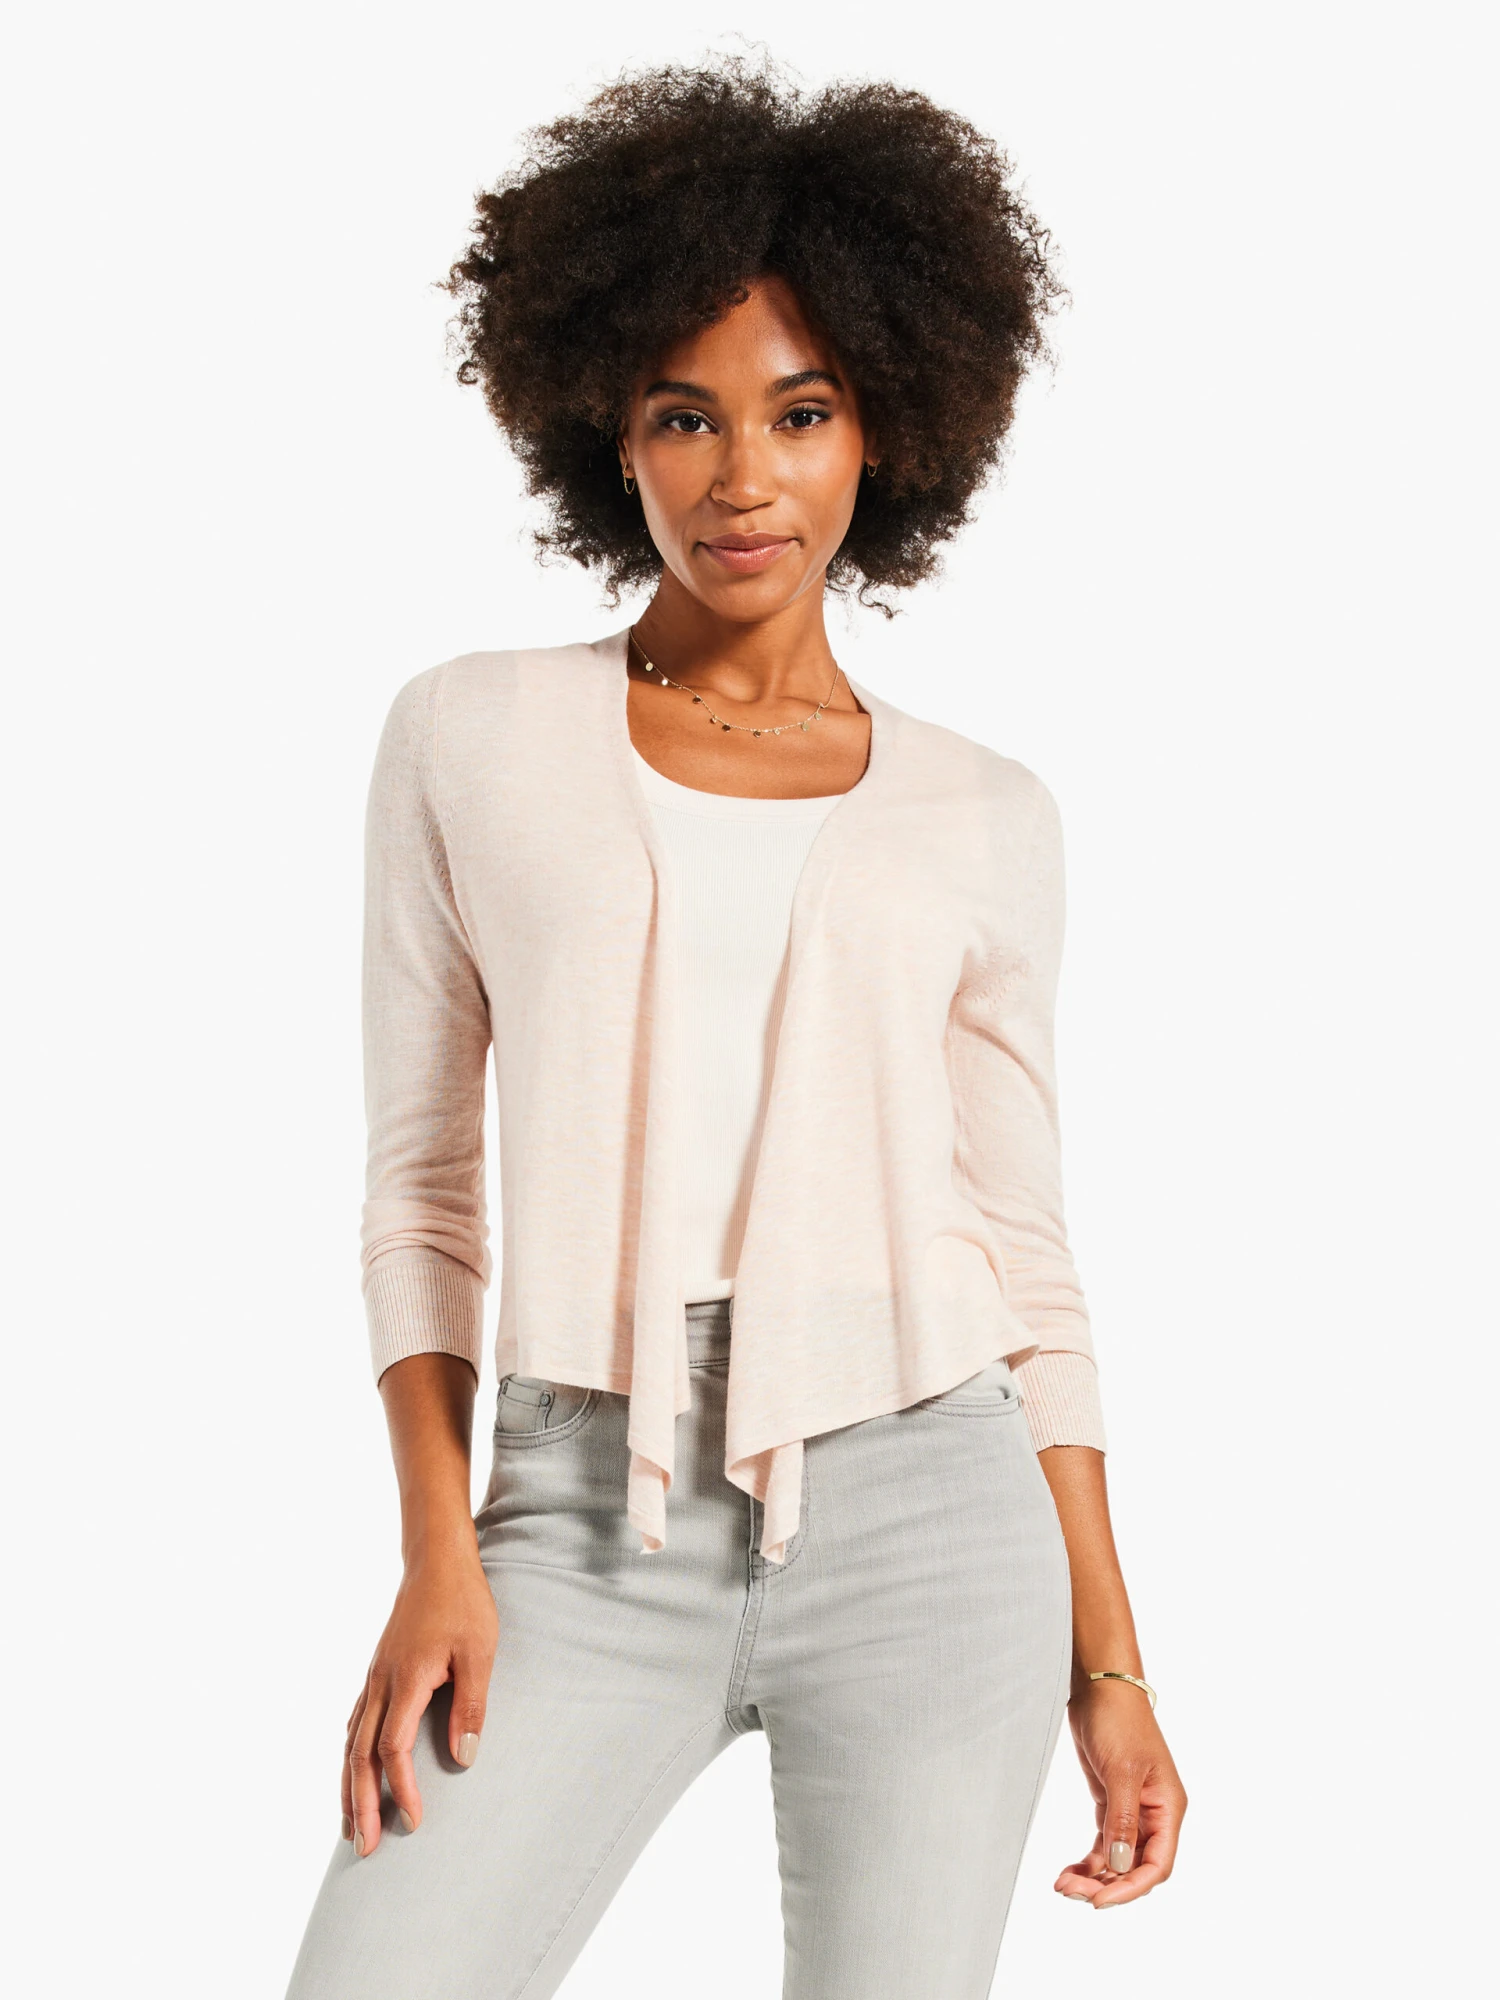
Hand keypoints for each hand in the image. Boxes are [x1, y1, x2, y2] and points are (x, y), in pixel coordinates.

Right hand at [341, 1538, 498, 1857]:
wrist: (437, 1561)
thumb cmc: (463, 1603)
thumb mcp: (479, 1652)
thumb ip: (471, 1705)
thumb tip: (463, 1759)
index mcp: (406, 1681)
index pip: (393, 1749)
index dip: (401, 1789)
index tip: (413, 1822)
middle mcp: (381, 1684)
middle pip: (359, 1756)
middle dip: (359, 1805)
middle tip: (362, 1850)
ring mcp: (374, 1678)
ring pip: (350, 1742)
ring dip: (348, 1787)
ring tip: (348, 1827)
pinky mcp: (377, 1672)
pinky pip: (354, 1723)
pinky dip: (349, 1756)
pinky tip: (352, 1771)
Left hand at [1054, 1676, 1186, 1907]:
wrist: (1100, 1687)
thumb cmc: (1120, 1720)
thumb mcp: (1121, 1771)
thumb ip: (1122, 1820)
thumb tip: (1121, 1865)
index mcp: (1167, 1808)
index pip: (1157, 1864)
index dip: (1131, 1887)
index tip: (1100, 1900)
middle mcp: (1153, 1814)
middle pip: (1136, 1867)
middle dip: (1107, 1885)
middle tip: (1072, 1891)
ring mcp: (1131, 1810)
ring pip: (1118, 1859)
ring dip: (1094, 1876)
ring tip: (1063, 1885)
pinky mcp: (1111, 1802)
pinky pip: (1104, 1843)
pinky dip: (1088, 1860)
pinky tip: (1069, 1871)